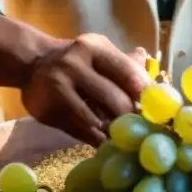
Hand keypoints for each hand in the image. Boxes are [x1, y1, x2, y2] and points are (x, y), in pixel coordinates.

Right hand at [21, 34, 148, 145]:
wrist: (32, 62)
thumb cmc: (77, 60)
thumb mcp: (99, 52)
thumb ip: (126, 64)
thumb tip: (158, 79)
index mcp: (92, 48)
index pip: (127, 72)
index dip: (145, 93)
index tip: (157, 109)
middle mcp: (74, 65)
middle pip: (115, 99)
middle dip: (132, 117)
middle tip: (145, 129)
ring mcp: (58, 88)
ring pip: (97, 119)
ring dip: (115, 132)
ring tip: (126, 138)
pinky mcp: (48, 111)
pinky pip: (80, 131)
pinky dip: (97, 139)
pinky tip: (106, 143)